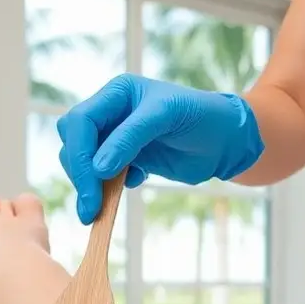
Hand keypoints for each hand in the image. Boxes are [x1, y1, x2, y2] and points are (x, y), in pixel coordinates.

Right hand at [57, 74, 263, 222]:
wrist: (229, 140)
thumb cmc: (203, 117)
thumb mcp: (166, 117)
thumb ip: (129, 139)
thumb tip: (97, 168)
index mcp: (117, 94)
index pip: (81, 121)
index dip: (81, 153)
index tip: (92, 182)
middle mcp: (113, 114)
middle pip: (75, 142)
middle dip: (80, 173)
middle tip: (91, 206)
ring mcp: (118, 138)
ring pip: (85, 161)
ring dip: (89, 185)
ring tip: (98, 209)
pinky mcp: (128, 160)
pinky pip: (103, 176)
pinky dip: (107, 188)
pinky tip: (133, 185)